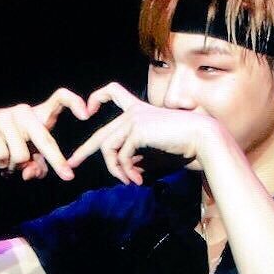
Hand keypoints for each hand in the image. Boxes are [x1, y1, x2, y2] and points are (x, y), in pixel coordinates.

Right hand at [0, 87, 87, 180]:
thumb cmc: (11, 143)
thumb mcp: (29, 155)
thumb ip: (37, 166)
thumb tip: (31, 174)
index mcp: (39, 115)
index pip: (59, 99)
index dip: (74, 103)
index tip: (87, 115)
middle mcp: (24, 112)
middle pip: (44, 139)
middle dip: (56, 160)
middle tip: (68, 176)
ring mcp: (6, 117)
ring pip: (21, 155)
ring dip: (17, 168)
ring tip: (11, 165)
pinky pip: (3, 156)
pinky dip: (2, 166)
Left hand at [67, 82, 210, 184]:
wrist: (202, 139)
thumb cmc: (186, 145)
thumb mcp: (156, 151)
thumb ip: (138, 156)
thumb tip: (125, 169)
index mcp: (140, 109)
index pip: (113, 92)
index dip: (97, 97)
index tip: (87, 111)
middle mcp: (134, 111)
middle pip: (102, 134)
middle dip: (84, 151)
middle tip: (71, 164)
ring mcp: (134, 119)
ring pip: (108, 148)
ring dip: (116, 170)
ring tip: (129, 181)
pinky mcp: (136, 130)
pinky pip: (120, 155)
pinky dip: (125, 171)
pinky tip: (136, 180)